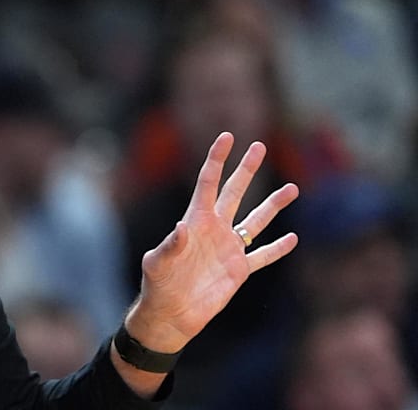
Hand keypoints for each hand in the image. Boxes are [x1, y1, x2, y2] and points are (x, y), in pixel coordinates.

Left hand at [126, 132, 298, 352]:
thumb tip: (182, 228)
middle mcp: (214, 229)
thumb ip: (170, 245)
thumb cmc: (158, 285)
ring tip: (293, 187)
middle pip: (234, 192)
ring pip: (256, 220)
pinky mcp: (238, 271)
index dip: (217, 159)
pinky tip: (292, 238)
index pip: (208, 183)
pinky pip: (262, 256)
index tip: (227, 136)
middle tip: (260, 146)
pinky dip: (277, 248)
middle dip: (247, 169)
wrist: (171, 314)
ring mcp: (228, 249)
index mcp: (195, 221)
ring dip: (273, 205)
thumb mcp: (157, 263)